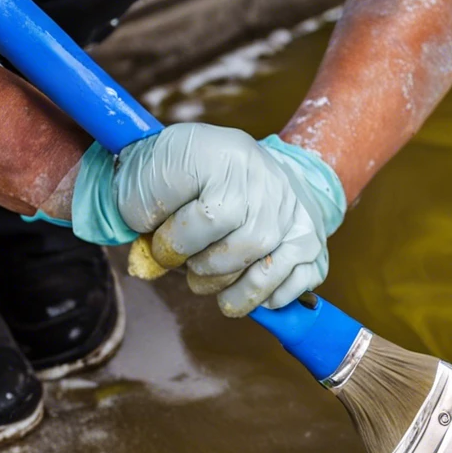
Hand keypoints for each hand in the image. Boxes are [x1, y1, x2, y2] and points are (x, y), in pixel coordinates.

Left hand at [68, 123, 345, 315]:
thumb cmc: (190, 175)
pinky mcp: (311, 240)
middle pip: (240, 247)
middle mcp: (267, 181)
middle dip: (201, 267)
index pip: (206, 217)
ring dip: (231, 290)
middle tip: (186, 264)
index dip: (173, 243)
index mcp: (223, 155)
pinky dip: (267, 298)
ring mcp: (295, 212)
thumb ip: (140, 213)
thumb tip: (147, 267)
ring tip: (206, 284)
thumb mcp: (154, 173)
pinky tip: (242, 288)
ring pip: (268, 270)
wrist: (249, 165)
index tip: (158, 244)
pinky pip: (297, 283)